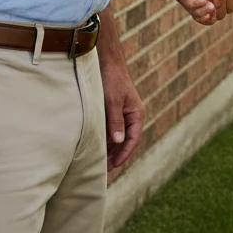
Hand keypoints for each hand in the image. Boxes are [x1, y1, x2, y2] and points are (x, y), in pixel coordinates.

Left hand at [100, 54, 144, 169]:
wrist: (106, 62)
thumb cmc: (112, 80)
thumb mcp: (112, 101)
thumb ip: (116, 122)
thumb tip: (119, 142)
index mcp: (136, 114)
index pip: (133, 139)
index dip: (125, 154)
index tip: (114, 165)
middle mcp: (131, 116)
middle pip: (125, 141)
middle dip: (116, 156)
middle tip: (103, 170)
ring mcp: (122, 114)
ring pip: (117, 137)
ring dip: (110, 150)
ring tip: (98, 163)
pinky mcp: (112, 112)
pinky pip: (111, 130)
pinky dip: (105, 140)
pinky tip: (95, 148)